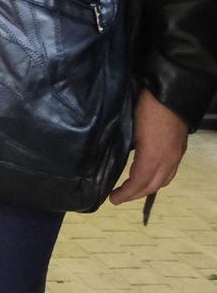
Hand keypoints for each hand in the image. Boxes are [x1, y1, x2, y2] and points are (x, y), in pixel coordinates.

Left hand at [109, 90, 188, 204]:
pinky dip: (158, 178)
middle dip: (135, 195)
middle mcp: (168, 159)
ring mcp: (176, 154)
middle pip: (152, 185)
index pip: (139, 182)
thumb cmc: (146, 107)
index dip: (126, 193)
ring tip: (133, 190)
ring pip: (164, 180)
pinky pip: (170, 171)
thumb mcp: (129, 127)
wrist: (171, 93)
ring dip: (147, 188)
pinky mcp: (179, 148)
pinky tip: (148, 175)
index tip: (112, 199)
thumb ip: (123, 146)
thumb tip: (111, 156)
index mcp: (153, 156)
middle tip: (119, 198)